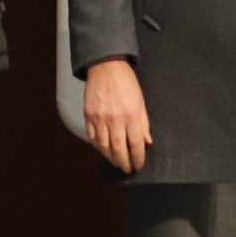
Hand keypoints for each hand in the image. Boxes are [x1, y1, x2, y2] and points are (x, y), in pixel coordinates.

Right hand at [81, 57, 151, 173]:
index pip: (135, 144)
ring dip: (110, 157)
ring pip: (103, 145)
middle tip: (127, 169)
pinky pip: (93, 136)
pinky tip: (103, 151)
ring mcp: (99, 118)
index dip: (137, 157)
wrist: (106, 67)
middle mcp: (114, 119)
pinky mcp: (88, 115)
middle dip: (123, 161)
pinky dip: (98, 146)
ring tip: (116, 163)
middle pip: (118, 148)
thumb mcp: (141, 101)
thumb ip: (144, 123)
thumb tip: (147, 142)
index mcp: (131, 115)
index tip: (139, 165)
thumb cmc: (127, 83)